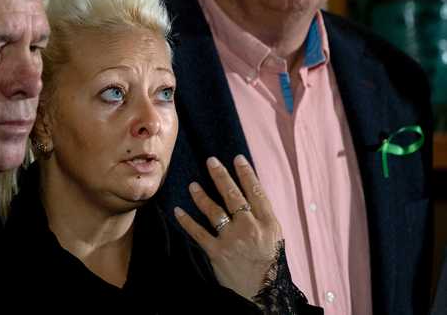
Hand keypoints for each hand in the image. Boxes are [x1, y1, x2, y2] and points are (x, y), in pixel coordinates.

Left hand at [174, 155, 282, 300]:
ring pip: (214, 210)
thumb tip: (249, 195)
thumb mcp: (275, 238)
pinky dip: (187, 221)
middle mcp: (250, 228)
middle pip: (233, 196)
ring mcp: (233, 240)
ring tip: (192, 185)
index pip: (256, 192)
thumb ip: (262, 218)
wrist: (264, 295)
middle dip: (221, 176)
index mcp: (268, 223)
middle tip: (211, 161)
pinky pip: (199, 233)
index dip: (246, 173)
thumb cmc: (270, 265)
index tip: (237, 158)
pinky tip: (178, 210)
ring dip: (201, 195)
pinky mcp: (218, 253)